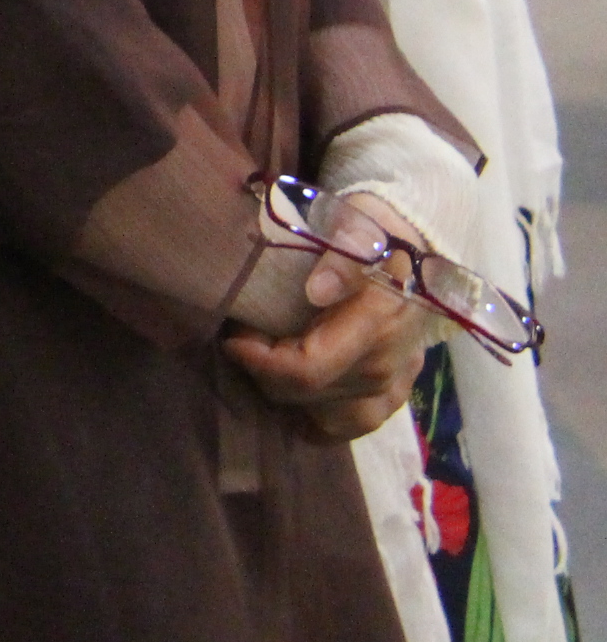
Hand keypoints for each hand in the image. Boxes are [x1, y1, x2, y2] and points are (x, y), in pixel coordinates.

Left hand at [223, 193, 436, 440]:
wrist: (416, 244)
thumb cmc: (374, 230)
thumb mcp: (357, 223)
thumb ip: (342, 255)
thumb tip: (319, 290)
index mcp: (379, 323)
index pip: (309, 369)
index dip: (260, 361)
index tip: (232, 336)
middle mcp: (389, 364)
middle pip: (309, 395)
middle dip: (264, 373)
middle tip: (244, 338)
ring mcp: (396, 384)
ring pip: (328, 419)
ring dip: (287, 396)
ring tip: (267, 362)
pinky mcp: (397, 393)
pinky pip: (354, 425)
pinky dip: (319, 416)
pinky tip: (295, 393)